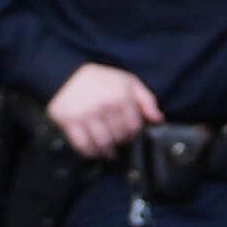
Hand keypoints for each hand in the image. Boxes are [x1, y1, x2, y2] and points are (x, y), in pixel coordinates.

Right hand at [46, 63, 163, 159]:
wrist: (69, 74)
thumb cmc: (102, 79)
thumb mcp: (130, 83)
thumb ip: (147, 101)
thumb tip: (158, 119)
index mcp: (121, 97)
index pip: (133, 126)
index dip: (134, 133)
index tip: (130, 134)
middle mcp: (104, 107)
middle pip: (118, 136)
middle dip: (121, 142)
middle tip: (119, 142)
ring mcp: (86, 115)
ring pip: (101, 143)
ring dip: (107, 151)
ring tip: (109, 152)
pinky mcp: (69, 121)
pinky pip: (81, 144)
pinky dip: (89, 152)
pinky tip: (94, 151)